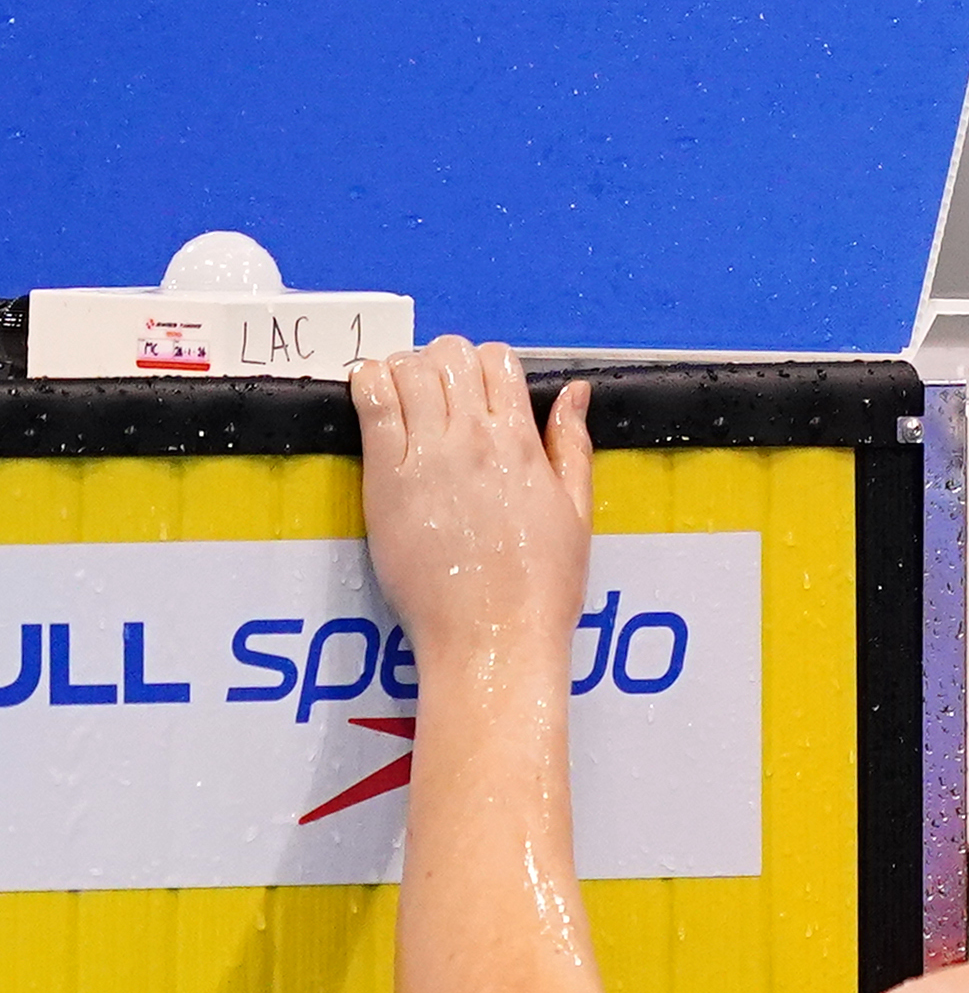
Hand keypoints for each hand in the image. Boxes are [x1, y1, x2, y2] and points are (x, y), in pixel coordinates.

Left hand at [352, 336, 592, 667]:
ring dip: (406, 372)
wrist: (493, 637)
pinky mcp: (386, 478)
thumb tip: (574, 392)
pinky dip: (368, 384)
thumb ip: (572, 445)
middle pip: (450, 355)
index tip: (478, 395)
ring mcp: (427, 456)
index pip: (498, 360)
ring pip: (407, 367)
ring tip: (406, 404)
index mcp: (522, 444)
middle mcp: (474, 440)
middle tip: (439, 399)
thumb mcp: (576, 512)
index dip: (486, 367)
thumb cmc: (540, 588)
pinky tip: (375, 403)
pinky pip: (370, 401)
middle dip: (444, 364)